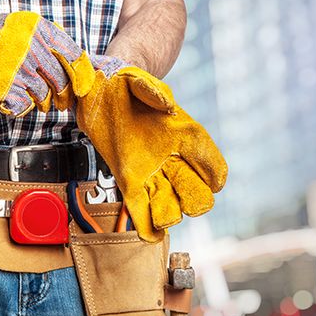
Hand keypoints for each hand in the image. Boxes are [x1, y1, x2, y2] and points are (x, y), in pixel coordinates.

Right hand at [0, 7, 94, 116]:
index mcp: (40, 30)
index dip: (82, 75)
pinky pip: (24, 105)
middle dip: (62, 95)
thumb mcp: (21, 27)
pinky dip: (20, 107)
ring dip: (40, 102)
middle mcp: (33, 48)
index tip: (82, 87)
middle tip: (60, 101)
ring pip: (43, 96)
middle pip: (61, 80)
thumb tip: (70, 61)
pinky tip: (12, 99)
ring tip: (33, 99)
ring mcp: (20, 69)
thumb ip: (45, 40)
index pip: (73, 55)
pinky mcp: (7, 88)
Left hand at [76, 55, 227, 241]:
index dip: (214, 174)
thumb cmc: (126, 84)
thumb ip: (153, 91)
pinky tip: (150, 235)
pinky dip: (146, 223)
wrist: (100, 90)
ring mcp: (151, 172)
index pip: (209, 160)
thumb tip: (168, 105)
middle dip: (193, 201)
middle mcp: (172, 158)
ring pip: (170, 204)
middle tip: (182, 201)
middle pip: (194, 191)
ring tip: (162, 219)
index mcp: (183, 134)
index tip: (213, 183)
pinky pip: (141, 206)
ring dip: (169, 215)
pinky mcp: (128, 180)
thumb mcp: (138, 80)